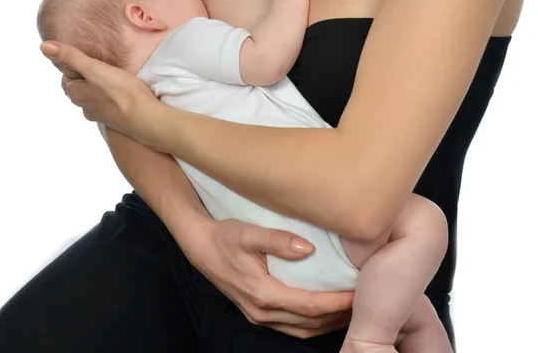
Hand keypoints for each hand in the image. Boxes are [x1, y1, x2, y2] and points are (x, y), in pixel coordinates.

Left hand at [41, 41, 157, 138]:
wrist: (145, 118)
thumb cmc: (121, 91)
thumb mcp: (94, 68)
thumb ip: (70, 57)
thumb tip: (43, 46)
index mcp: (76, 93)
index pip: (67, 78)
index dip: (75, 68)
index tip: (86, 60)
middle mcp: (84, 106)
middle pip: (80, 90)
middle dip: (86, 79)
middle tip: (98, 67)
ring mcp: (100, 115)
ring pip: (94, 99)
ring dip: (99, 90)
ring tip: (112, 79)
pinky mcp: (115, 120)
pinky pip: (108, 106)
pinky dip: (111, 100)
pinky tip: (122, 94)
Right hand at [187, 218, 352, 338]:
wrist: (200, 246)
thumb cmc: (225, 237)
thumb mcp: (249, 233)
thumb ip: (278, 240)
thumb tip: (309, 249)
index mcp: (263, 294)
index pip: (309, 305)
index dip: (336, 302)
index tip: (358, 293)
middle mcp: (262, 311)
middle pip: (309, 323)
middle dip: (337, 315)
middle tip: (363, 302)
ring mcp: (259, 315)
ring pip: (301, 329)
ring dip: (326, 323)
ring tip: (349, 309)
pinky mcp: (257, 312)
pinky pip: (291, 326)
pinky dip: (312, 323)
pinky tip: (324, 313)